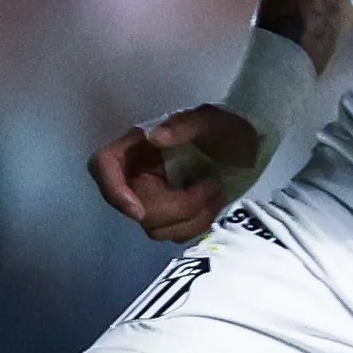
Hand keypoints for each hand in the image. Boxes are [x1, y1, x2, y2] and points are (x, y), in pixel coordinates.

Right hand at [88, 104, 259, 244]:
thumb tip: (157, 137)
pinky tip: (214, 203)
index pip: (103, 166)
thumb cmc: (226, 127)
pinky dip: (197, 224)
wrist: (248, 145)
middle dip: (176, 207)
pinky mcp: (170, 214)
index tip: (138, 211)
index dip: (113, 191)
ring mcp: (153, 195)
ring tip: (217, 191)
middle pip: (134, 206)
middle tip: (210, 186)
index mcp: (138, 144)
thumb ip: (185, 125)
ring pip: (154, 227)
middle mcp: (138, 172)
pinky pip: (173, 233)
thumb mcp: (211, 120)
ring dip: (191, 217)